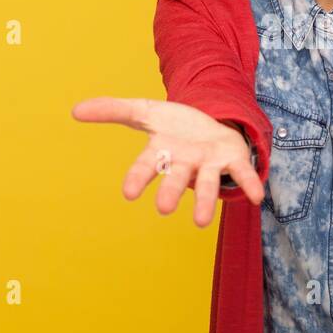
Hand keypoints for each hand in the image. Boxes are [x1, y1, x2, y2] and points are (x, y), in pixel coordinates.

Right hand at [70, 96, 263, 226]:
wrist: (212, 126)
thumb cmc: (175, 126)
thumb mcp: (145, 111)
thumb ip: (113, 110)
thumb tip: (74, 110)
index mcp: (163, 151)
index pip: (147, 165)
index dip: (138, 178)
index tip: (128, 193)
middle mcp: (186, 163)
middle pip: (176, 177)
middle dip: (170, 192)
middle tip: (163, 209)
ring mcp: (210, 164)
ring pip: (207, 184)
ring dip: (205, 201)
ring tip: (200, 222)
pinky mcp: (233, 159)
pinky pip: (242, 173)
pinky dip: (249, 185)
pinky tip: (258, 197)